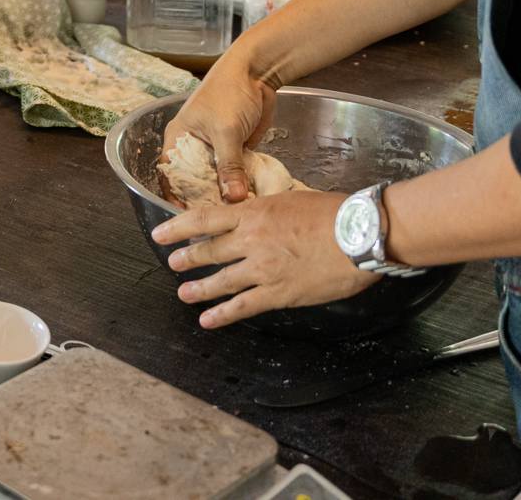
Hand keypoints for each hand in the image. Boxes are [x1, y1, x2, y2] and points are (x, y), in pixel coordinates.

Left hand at [151, 191, 377, 327]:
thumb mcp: (290, 200)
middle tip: (173, 263)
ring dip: (199, 289)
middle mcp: (251, 240)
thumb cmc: (334, 213)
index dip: (177, 227)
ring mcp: (263, 269)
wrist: (359, 234)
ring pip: (221, 281)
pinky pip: (243, 306)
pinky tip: (208, 320)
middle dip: (187, 259)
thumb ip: (267, 211)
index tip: (160, 233)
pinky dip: (223, 314)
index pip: (203, 219)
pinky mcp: (279, 293)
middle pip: (208, 251)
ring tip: (184, 294)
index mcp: (253, 213)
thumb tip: (255, 214)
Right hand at [169, 45, 280, 202]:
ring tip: (235, 214)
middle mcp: (194, 146)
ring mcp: (216, 149)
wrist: (257, 72)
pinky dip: (241, 185)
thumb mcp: (226, 130)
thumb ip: (229, 165)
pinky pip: (236, 173)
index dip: (176, 194)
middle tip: (217, 218)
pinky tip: (250, 199)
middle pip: (195, 180)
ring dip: (226, 193)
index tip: (188, 214)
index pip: (171, 173)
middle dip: (205, 198)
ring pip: (217, 179)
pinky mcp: (236, 150)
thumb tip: (233, 198)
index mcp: (179, 138)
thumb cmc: (230, 92)